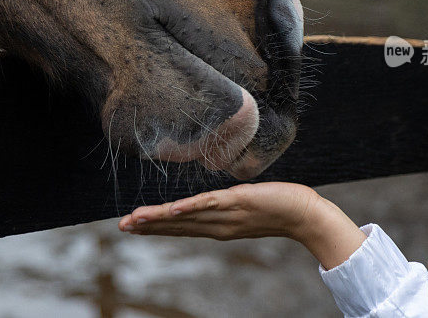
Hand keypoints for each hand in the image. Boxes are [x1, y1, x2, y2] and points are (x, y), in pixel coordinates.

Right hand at [118, 182, 366, 268]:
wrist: (304, 214)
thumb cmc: (279, 207)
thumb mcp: (247, 208)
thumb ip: (229, 206)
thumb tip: (217, 200)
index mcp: (218, 225)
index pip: (181, 226)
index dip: (156, 226)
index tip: (133, 226)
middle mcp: (218, 224)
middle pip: (178, 225)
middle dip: (149, 226)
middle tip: (122, 226)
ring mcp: (227, 214)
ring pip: (187, 217)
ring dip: (160, 219)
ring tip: (136, 220)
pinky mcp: (238, 202)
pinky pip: (209, 205)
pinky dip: (190, 208)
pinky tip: (172, 210)